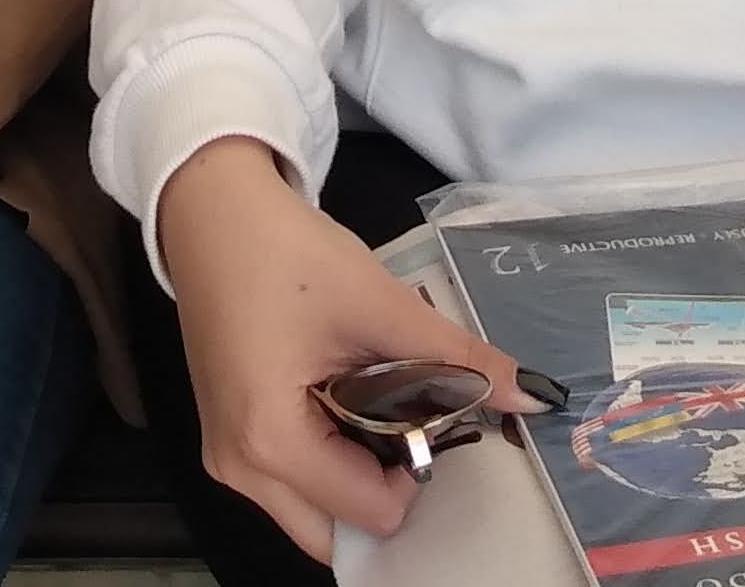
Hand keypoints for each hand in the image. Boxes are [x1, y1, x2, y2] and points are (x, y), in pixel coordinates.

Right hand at [157, 136, 533, 561]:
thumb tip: (532, 397)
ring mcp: (227, 457)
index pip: (372, 513)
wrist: (213, 210)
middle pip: (336, 533)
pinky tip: (348, 401)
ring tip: (382, 407)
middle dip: (385, 490)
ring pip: (312, 513)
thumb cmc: (288, 253)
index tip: (429, 409)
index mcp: (270, 442)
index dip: (417, 469)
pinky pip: (290, 484)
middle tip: (410, 421)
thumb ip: (457, 359)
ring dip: (356, 478)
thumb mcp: (379, 303)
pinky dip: (329, 461)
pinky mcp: (228, 436)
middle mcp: (240, 469)